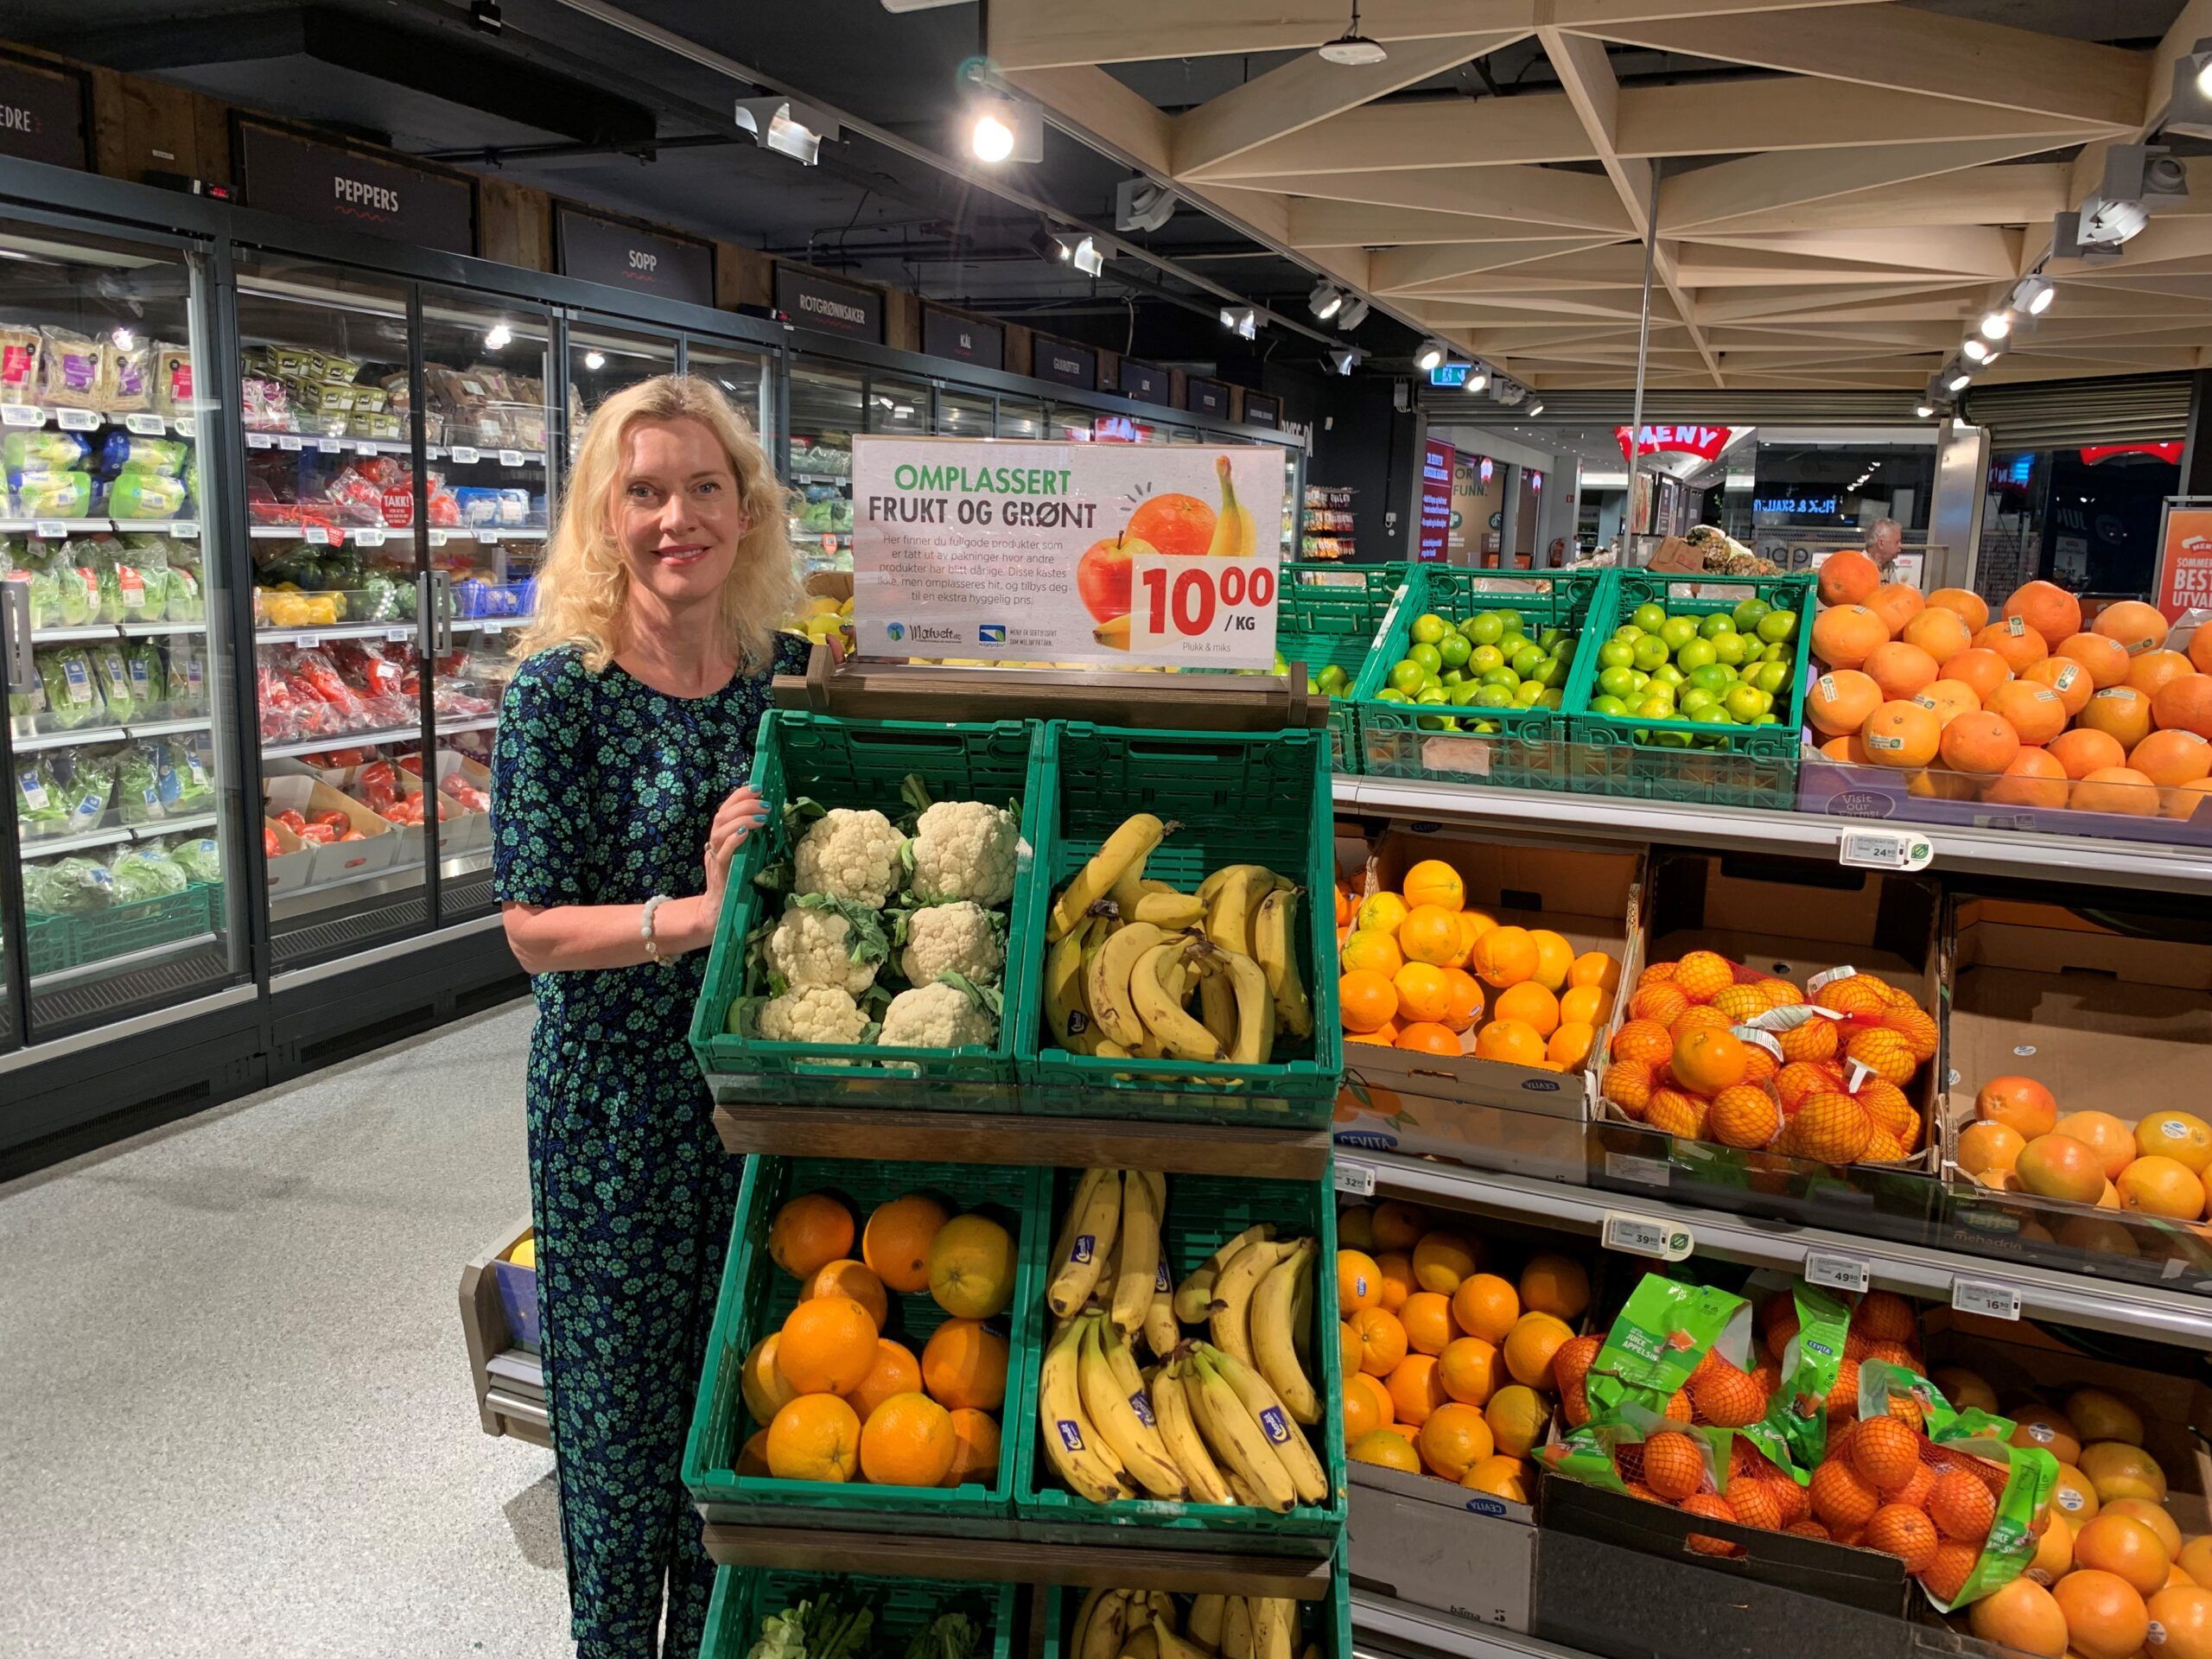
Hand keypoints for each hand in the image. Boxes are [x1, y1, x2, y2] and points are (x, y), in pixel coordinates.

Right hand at [702, 784, 767, 907]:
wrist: (718, 913)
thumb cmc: (735, 883)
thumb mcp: (743, 856)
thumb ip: (749, 840)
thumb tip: (767, 821)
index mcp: (719, 839)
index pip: (724, 810)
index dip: (738, 796)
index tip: (757, 787)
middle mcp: (714, 845)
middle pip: (721, 816)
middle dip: (744, 805)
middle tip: (765, 803)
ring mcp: (715, 859)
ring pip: (720, 831)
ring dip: (742, 819)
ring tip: (762, 817)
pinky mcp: (720, 873)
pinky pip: (723, 853)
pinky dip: (734, 840)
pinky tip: (746, 833)